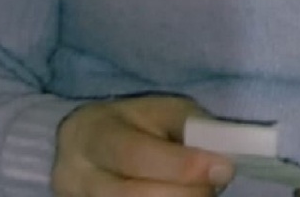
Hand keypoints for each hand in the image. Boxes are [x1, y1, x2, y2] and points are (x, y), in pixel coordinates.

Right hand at [52, 94, 235, 196]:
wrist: (88, 145)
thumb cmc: (134, 124)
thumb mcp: (160, 111)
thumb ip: (190, 130)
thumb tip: (221, 162)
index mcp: (92, 132)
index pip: (134, 154)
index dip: (180, 166)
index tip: (222, 168)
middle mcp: (76, 175)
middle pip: (133, 196)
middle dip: (185, 193)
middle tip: (216, 184)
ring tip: (202, 191)